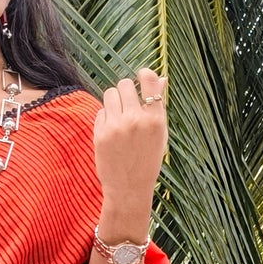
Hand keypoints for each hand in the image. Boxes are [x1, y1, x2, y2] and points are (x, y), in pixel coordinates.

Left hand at [93, 67, 166, 211]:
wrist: (129, 189)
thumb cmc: (148, 160)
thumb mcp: (160, 134)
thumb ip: (158, 106)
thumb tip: (162, 78)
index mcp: (156, 119)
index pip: (149, 79)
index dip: (144, 74)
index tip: (142, 78)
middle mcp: (136, 120)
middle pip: (125, 84)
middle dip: (126, 91)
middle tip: (128, 104)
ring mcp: (117, 126)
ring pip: (110, 93)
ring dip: (114, 101)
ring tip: (119, 116)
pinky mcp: (101, 133)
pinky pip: (101, 111)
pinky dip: (106, 117)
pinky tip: (112, 132)